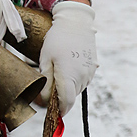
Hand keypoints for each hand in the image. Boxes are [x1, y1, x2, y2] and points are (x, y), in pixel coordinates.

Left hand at [39, 1, 97, 115]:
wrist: (76, 23)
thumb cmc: (57, 39)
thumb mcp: (45, 58)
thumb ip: (45, 80)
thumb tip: (43, 100)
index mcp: (68, 76)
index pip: (66, 103)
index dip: (59, 111)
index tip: (51, 113)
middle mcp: (81, 77)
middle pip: (70, 97)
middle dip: (60, 97)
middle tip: (48, 87)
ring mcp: (89, 73)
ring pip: (76, 89)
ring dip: (67, 88)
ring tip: (58, 71)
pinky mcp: (93, 69)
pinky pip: (82, 81)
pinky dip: (74, 79)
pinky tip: (67, 66)